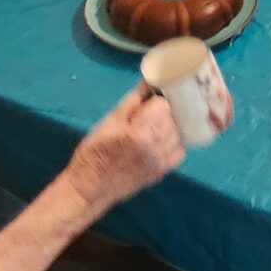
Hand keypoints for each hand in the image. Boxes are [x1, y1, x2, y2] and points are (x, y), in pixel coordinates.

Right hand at [59, 85, 185, 210]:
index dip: (154, 101)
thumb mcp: (109, 121)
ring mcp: (162, 161)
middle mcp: (157, 147)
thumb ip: (132, 102)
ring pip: (179, 133)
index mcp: (141, 133)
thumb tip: (150, 82)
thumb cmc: (94, 152)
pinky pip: (179, 151)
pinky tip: (160, 141)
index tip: (145, 104)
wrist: (91, 188)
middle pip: (173, 118)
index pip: (163, 105)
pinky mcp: (163, 171)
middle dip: (162, 113)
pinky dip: (173, 142)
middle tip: (148, 114)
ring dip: (169, 126)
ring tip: (153, 127)